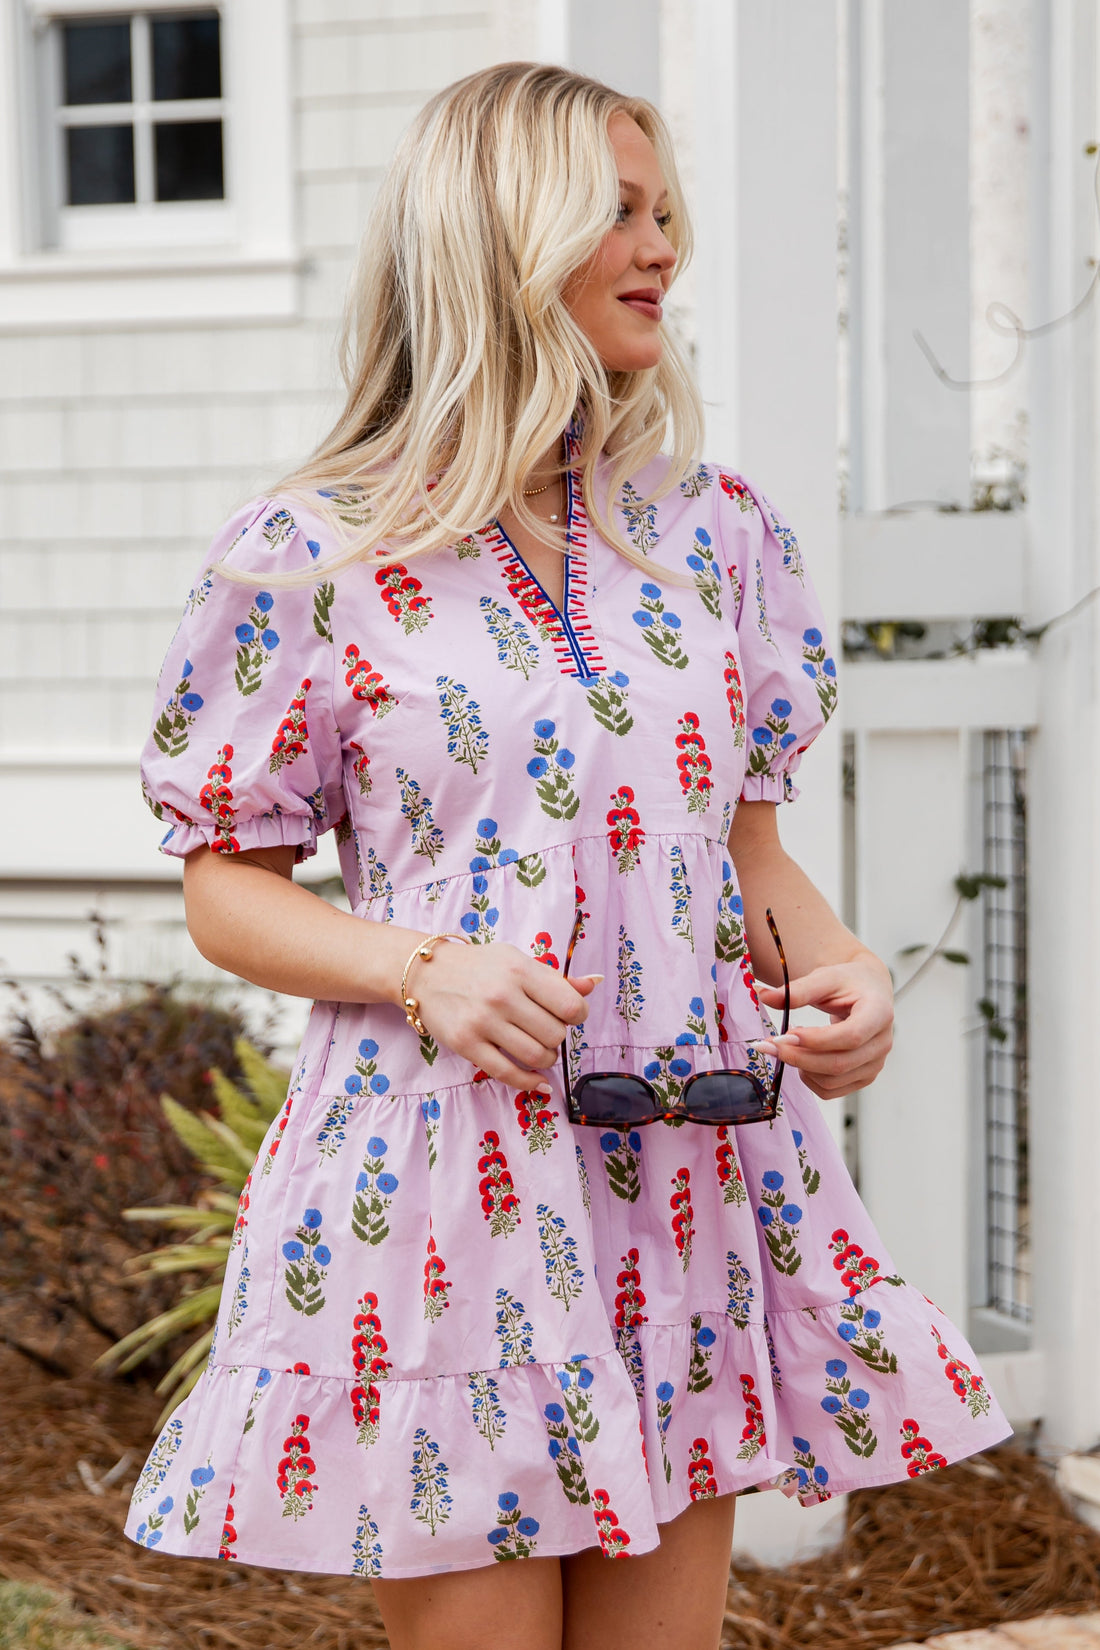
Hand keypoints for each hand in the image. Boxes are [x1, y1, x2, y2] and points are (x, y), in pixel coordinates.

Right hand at [411, 940, 598, 1090]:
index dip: (577, 1015)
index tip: (568, 1015)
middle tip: (544, 1029)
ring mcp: (483, 1021)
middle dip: (556, 1037)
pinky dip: (530, 1082)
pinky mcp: (466, 1044)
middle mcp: (502, 995)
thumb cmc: (480, 966)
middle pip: (555, 1034)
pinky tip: (538, 1081)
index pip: (570, 1005)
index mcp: (520, 970)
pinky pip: (508, 1073)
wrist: (426, 972)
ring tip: (537, 1049)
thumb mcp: (517, 961)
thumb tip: (595, 983)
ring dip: (545, 1059)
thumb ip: (555, 978)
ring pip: (536, 1056)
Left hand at [754, 949, 893, 1099]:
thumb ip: (798, 989)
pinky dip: (809, 1079)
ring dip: (800, 1068)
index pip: (851, 1036)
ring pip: (832, 1081)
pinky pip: (831, 1090)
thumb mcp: (826, 977)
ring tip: (784, 1047)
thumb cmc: (849, 982)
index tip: (786, 1034)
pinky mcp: (863, 1077)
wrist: (867, 991)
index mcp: (879, 1013)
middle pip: (839, 1063)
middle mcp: (882, 1042)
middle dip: (799, 1057)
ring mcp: (874, 1063)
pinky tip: (800, 1059)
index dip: (817, 1040)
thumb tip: (763, 995)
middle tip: (769, 1045)